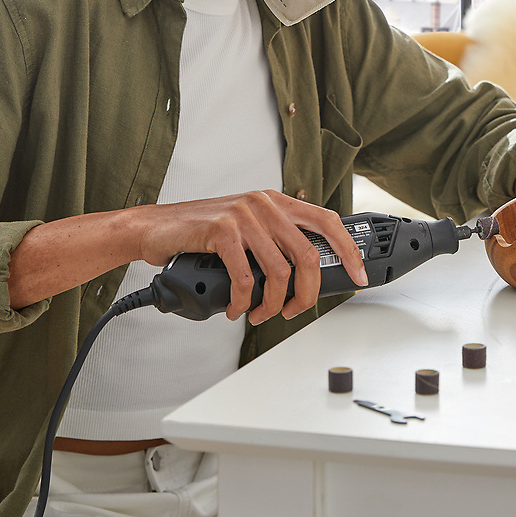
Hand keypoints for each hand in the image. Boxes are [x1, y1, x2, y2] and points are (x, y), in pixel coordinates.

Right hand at [137, 190, 368, 322]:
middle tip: (294, 311)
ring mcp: (244, 216)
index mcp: (278, 202)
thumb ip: (276, 239)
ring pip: (279, 272)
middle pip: (308, 255)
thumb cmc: (203, 232)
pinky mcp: (221, 232)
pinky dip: (243, 301)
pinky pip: (245, 278)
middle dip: (307, 293)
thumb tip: (307, 275)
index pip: (328, 221)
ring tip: (258, 314)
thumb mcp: (249, 227)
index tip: (358, 275)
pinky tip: (236, 308)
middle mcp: (265, 205)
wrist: (157, 226)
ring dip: (272, 304)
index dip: (348, 250)